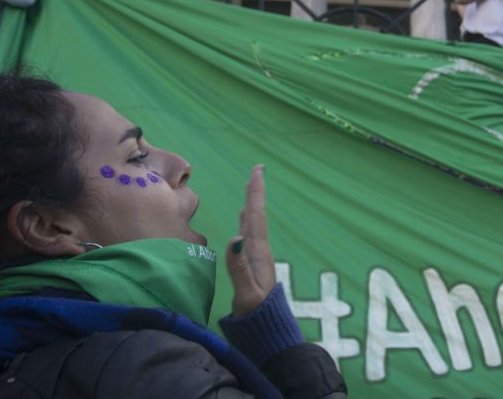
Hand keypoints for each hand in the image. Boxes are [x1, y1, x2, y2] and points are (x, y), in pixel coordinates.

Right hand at [226, 165, 274, 316]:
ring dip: (252, 205)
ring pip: (254, 225)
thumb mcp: (247, 293)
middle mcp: (260, 252)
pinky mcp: (255, 266)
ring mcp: (258, 259)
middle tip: (257, 170)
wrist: (266, 331)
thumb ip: (240, 267)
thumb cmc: (256, 314)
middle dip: (256, 193)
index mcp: (258, 254)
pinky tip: (246, 220)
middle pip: (257, 216)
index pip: (256, 218)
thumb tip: (235, 238)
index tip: (257, 171)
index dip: (255, 194)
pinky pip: (251, 236)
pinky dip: (248, 222)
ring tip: (251, 189)